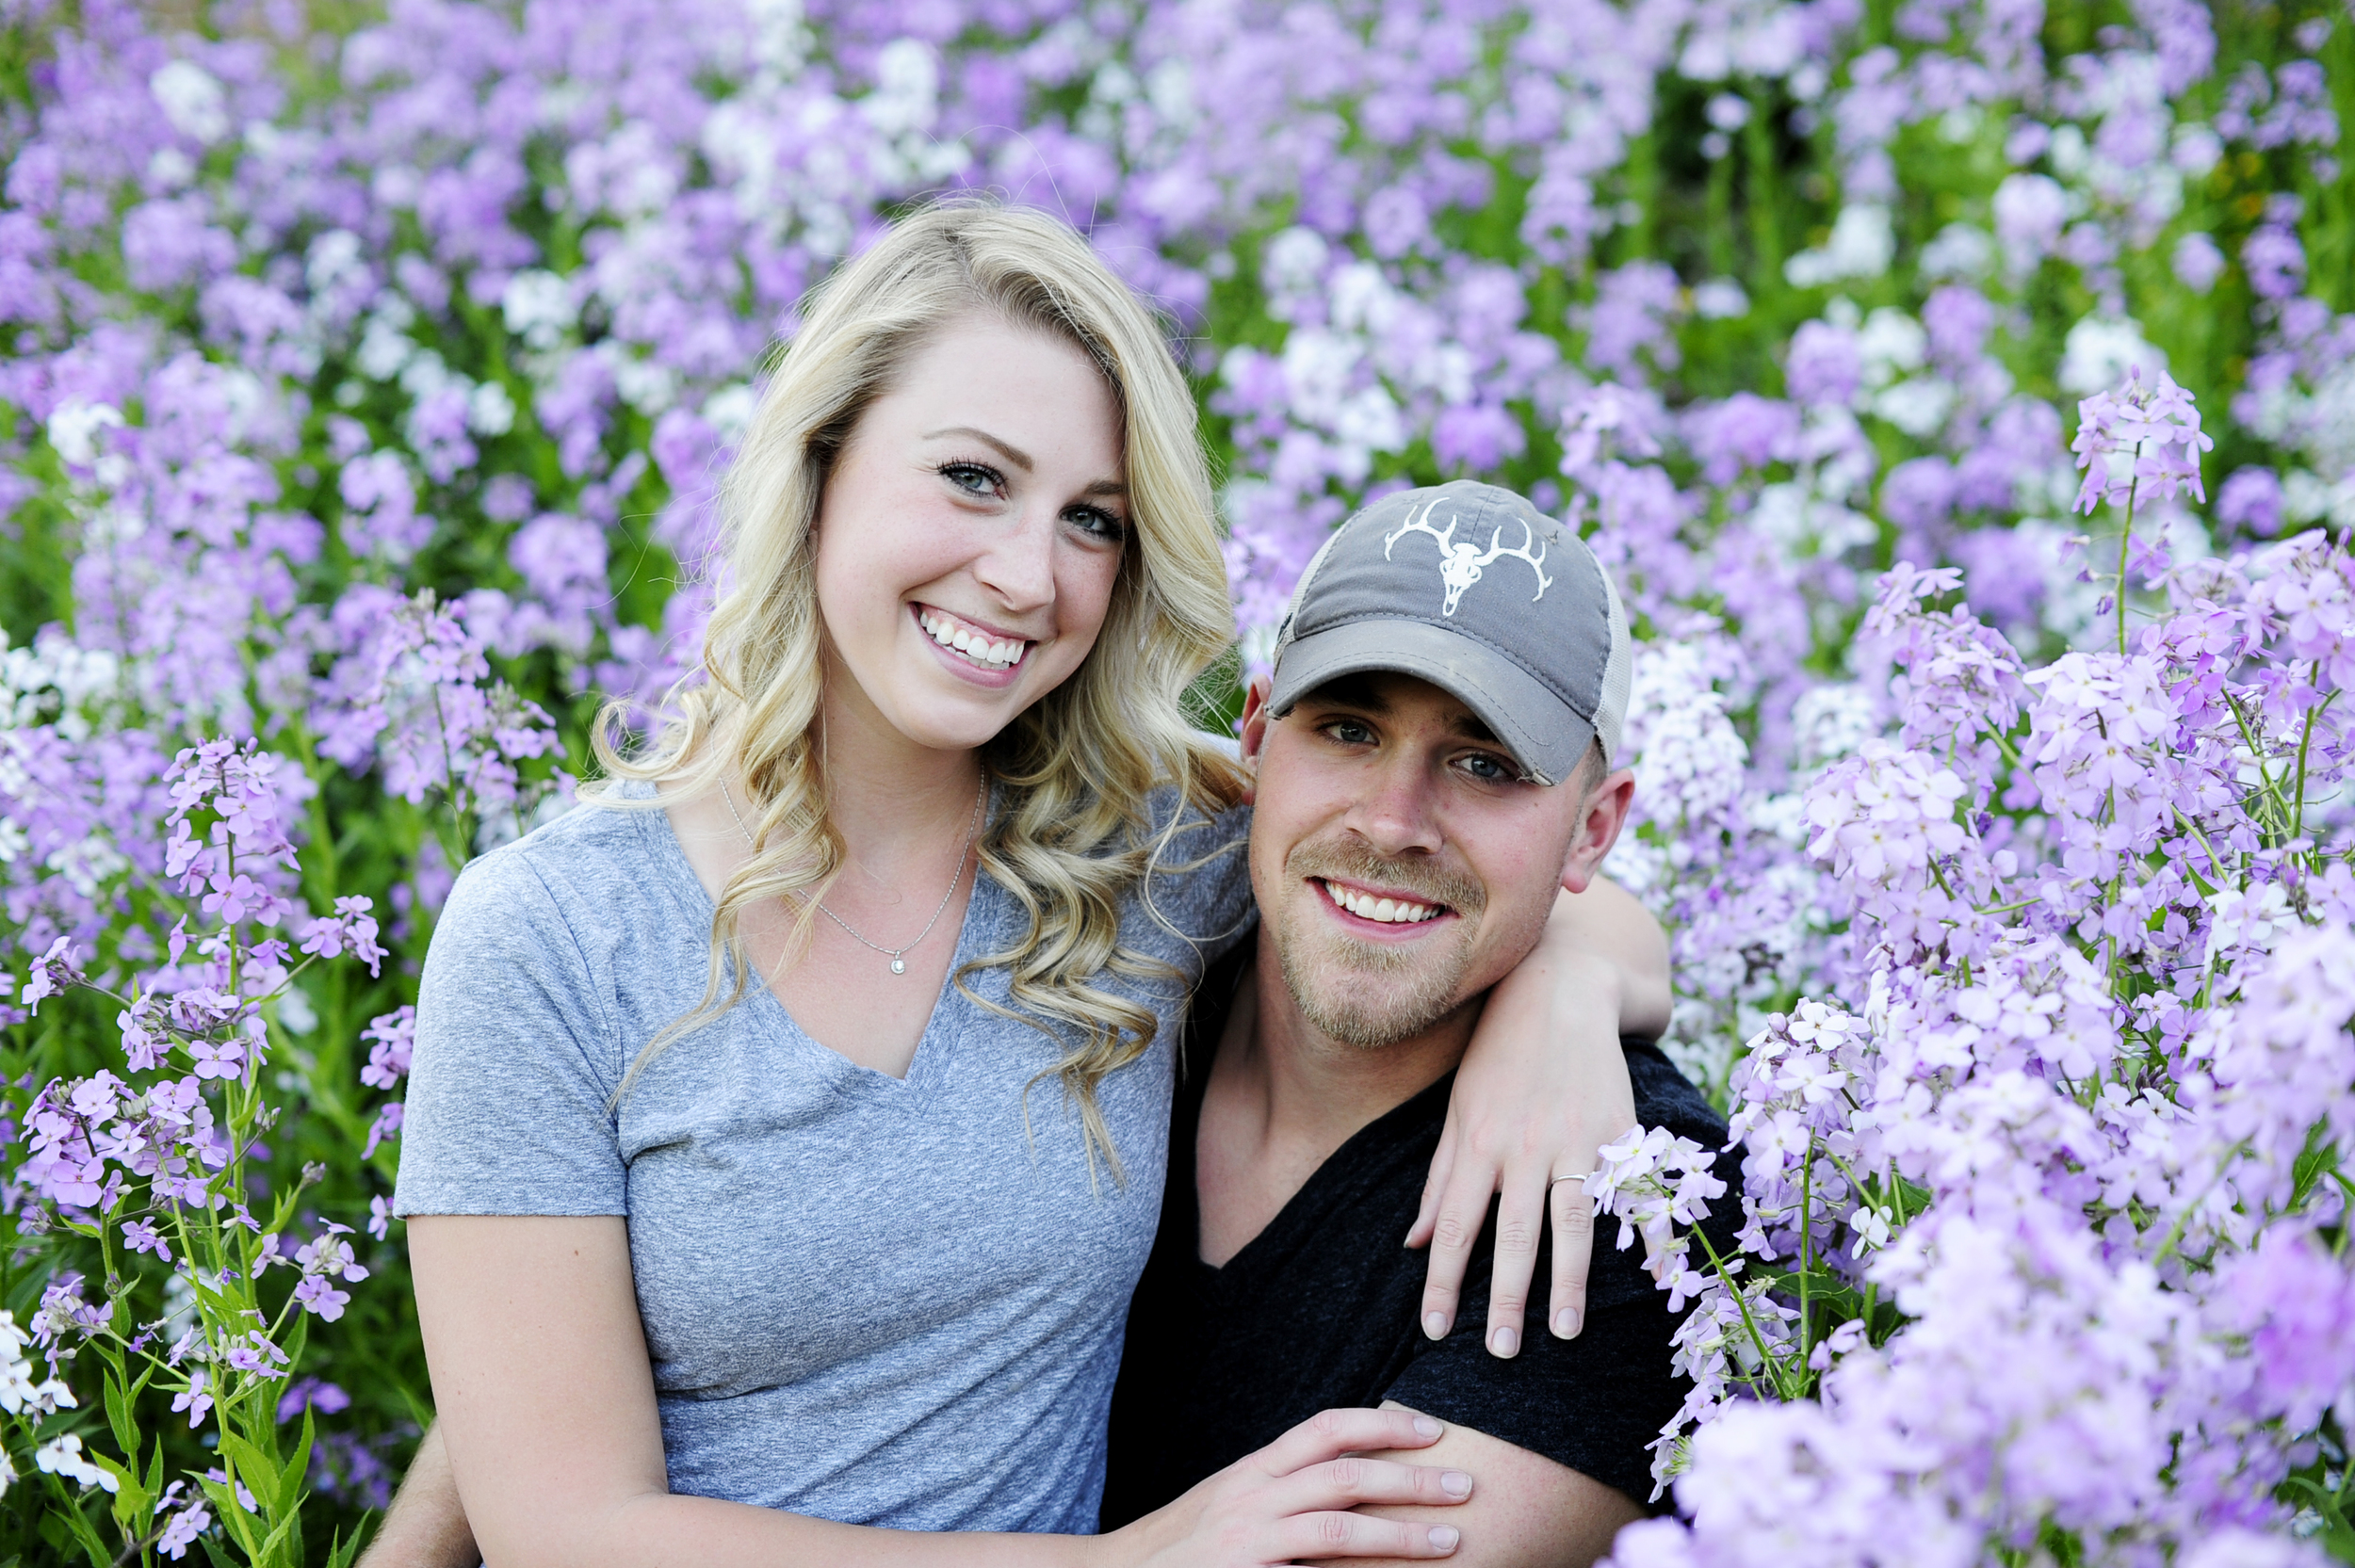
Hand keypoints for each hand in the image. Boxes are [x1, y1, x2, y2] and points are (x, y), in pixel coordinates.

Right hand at [1111, 1408, 1472, 1566]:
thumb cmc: (1184, 1545)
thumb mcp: (1232, 1499)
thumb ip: (1284, 1484)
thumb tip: (1353, 1471)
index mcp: (1254, 1470)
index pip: (1327, 1428)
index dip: (1385, 1424)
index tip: (1434, 1430)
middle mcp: (1252, 1497)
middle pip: (1345, 1475)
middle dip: (1412, 1479)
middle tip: (1465, 1486)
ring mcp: (1247, 1542)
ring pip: (1338, 1528)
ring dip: (1402, 1535)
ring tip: (1450, 1541)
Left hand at [1409, 881, 1661, 1355]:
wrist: (1560, 988)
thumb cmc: (1497, 1054)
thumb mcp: (1457, 1108)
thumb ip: (1438, 1177)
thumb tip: (1411, 1243)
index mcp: (1477, 1143)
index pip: (1452, 1225)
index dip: (1441, 1280)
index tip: (1434, 1330)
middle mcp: (1524, 1146)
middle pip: (1511, 1236)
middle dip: (1505, 1299)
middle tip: (1500, 1353)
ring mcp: (1577, 1139)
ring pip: (1571, 1223)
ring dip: (1569, 1283)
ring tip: (1566, 1334)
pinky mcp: (1621, 1130)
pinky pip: (1635, 1193)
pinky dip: (1648, 1236)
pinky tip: (1657, 1279)